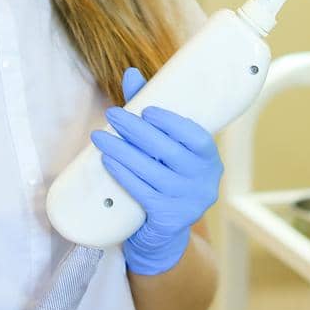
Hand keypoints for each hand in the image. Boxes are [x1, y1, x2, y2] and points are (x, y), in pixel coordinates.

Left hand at [90, 66, 222, 274]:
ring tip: (99, 136)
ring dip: (122, 151)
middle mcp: (205, 182)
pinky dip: (123, 174)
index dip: (172, 123)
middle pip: (168, 152)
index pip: (197, 137)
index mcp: (209, 159)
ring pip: (152, 171)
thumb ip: (151, 113)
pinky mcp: (169, 220)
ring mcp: (189, 203)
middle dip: (136, 131)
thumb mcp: (164, 147)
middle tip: (111, 114)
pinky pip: (143, 192)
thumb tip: (132, 75)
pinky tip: (108, 161)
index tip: (146, 110)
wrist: (164, 234)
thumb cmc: (164, 178)